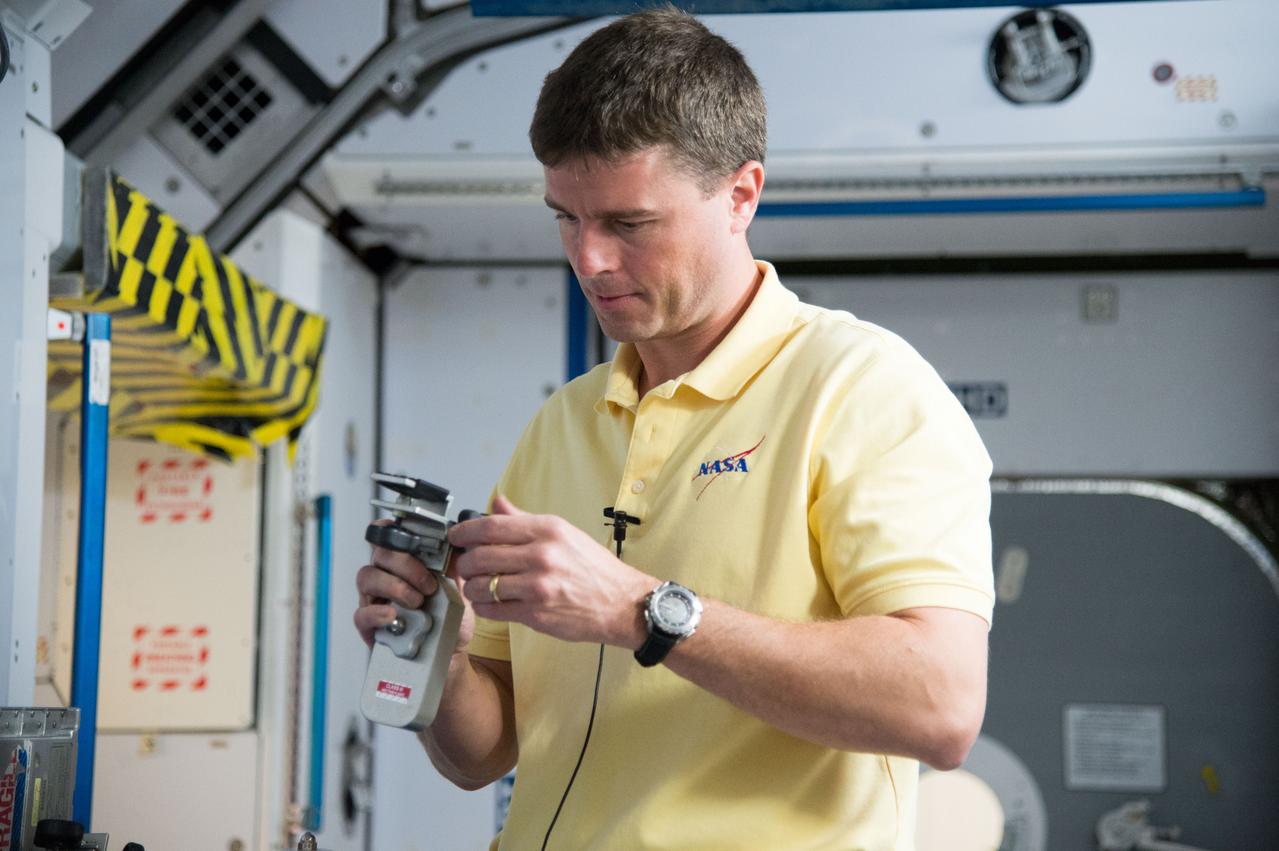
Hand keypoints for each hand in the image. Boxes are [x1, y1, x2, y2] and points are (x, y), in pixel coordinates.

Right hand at [354, 519, 474, 650]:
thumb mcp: (458, 588)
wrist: (450, 654)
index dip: (396, 530)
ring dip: (396, 586)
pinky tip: (394, 615)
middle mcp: (385, 577)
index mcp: (403, 563)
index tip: (418, 541)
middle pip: (379, 553)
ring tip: (417, 602)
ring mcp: (374, 600)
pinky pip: (361, 614)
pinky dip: (377, 612)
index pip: (388, 533)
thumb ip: (452, 565)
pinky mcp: (368, 627)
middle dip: (406, 565)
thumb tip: (454, 542)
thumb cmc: (449, 620)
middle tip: (429, 585)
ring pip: (367, 577)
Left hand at [447, 495, 653, 647]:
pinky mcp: (536, 613)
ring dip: (472, 587)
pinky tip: (488, 603)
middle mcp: (542, 555)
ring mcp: (538, 585)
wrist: (621, 602)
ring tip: (476, 586)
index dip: (465, 531)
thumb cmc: (594, 568)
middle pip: (480, 556)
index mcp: (547, 530)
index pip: (491, 526)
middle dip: (464, 562)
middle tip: (463, 565)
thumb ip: (525, 520)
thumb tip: (497, 503)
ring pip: (482, 585)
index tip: (455, 535)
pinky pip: (493, 609)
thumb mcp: (564, 533)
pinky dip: (484, 606)